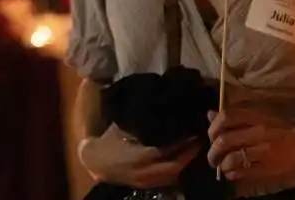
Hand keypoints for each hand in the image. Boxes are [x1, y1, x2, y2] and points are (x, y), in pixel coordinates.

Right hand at [79, 124, 199, 188]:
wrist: (95, 161)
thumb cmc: (110, 140)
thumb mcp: (124, 127)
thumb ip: (143, 123)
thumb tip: (164, 109)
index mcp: (139, 155)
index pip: (166, 150)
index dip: (182, 142)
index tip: (193, 131)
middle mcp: (143, 171)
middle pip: (174, 166)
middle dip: (188, 155)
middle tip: (199, 140)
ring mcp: (144, 180)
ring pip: (171, 175)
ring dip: (184, 163)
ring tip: (194, 148)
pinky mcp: (144, 184)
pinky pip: (165, 180)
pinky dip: (176, 170)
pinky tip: (182, 159)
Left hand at [207, 109, 294, 181]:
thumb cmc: (281, 126)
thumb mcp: (260, 115)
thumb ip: (235, 116)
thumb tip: (210, 115)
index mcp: (256, 116)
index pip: (226, 118)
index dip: (212, 128)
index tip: (211, 135)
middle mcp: (258, 132)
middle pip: (224, 140)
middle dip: (212, 151)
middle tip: (212, 156)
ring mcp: (262, 152)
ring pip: (231, 159)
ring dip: (221, 164)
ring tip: (221, 165)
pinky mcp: (266, 168)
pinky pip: (241, 172)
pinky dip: (231, 173)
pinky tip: (232, 171)